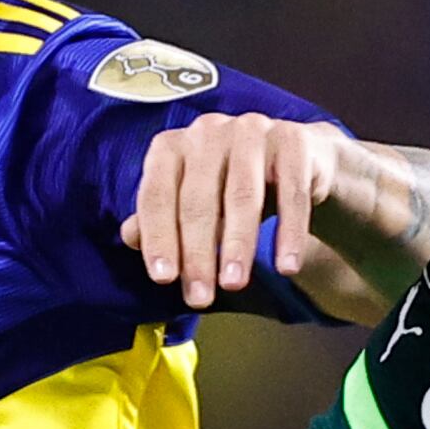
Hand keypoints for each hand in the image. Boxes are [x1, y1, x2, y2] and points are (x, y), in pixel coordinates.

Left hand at [124, 113, 343, 309]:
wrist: (300, 158)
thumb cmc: (233, 185)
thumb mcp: (195, 202)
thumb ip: (162, 219)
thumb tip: (130, 237)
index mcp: (174, 146)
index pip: (158, 195)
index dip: (158, 237)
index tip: (164, 279)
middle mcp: (208, 132)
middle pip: (198, 199)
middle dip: (198, 253)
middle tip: (200, 297)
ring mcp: (252, 131)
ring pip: (242, 195)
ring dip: (237, 245)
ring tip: (234, 284)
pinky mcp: (293, 141)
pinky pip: (291, 193)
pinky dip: (290, 233)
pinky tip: (287, 267)